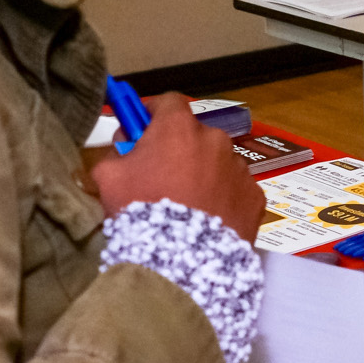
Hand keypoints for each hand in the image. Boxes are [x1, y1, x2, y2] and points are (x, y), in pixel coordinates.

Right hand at [92, 91, 265, 242]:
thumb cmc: (142, 212)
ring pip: (217, 164)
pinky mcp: (255, 197)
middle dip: (178, 150)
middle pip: (194, 136)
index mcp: (179, 128)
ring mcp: (239, 168)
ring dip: (203, 175)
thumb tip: (122, 152)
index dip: (152, 113)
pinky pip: (235, 191)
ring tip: (186, 205)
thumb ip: (114, 156)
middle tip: (161, 176)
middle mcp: (215, 140)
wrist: (181, 260)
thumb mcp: (109, 178)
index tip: (141, 127)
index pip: (167, 102)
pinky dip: (223, 199)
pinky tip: (208, 220)